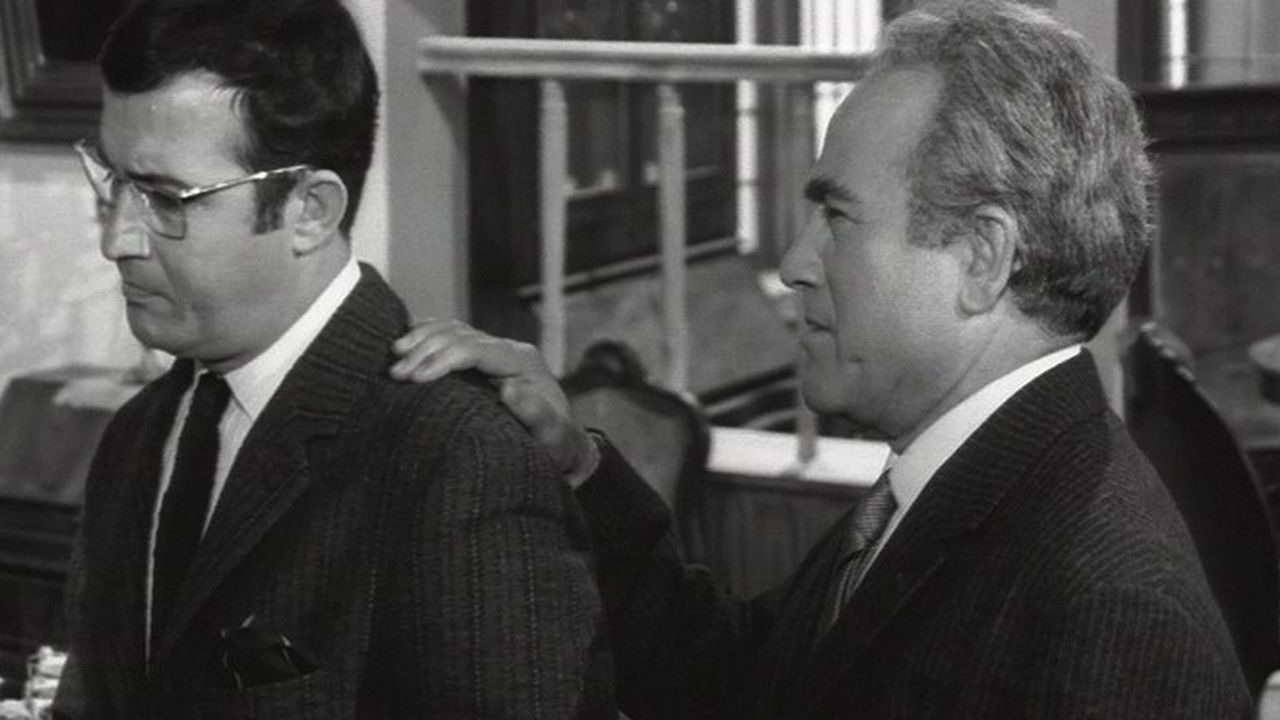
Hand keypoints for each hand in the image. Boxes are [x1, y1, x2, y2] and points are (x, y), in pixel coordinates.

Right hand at [391, 320, 594, 482]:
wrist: (562, 442)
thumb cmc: (555, 442)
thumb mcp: (552, 435)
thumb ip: (536, 414)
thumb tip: (509, 390)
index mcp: (522, 361)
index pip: (474, 348)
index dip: (442, 358)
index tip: (414, 378)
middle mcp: (508, 350)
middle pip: (459, 335)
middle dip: (424, 350)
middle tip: (395, 373)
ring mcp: (496, 350)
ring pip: (453, 330)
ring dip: (421, 339)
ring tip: (394, 355)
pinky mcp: (484, 358)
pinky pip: (452, 336)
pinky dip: (428, 334)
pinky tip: (406, 337)